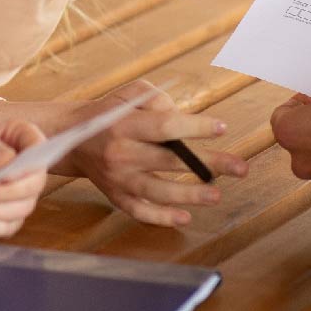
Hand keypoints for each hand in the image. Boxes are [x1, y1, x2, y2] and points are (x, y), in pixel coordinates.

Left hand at [0, 119, 48, 237]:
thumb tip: (8, 159)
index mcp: (11, 136)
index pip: (37, 143)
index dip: (33, 159)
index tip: (11, 172)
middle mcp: (17, 165)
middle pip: (34, 183)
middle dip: (6, 192)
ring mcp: (11, 193)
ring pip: (20, 209)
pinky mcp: (0, 217)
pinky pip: (3, 228)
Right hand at [8, 82, 249, 226]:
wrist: (70, 138)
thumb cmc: (109, 112)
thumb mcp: (129, 93)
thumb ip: (157, 99)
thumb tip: (185, 120)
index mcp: (125, 124)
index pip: (165, 126)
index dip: (195, 127)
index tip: (222, 128)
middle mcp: (121, 153)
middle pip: (170, 160)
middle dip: (209, 163)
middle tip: (241, 168)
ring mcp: (117, 178)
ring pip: (157, 191)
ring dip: (190, 195)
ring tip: (217, 194)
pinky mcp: (115, 196)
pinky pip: (139, 211)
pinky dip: (161, 217)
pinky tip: (185, 217)